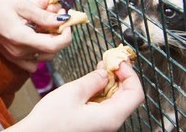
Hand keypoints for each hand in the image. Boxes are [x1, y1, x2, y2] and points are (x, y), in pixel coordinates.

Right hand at [0, 0, 72, 71]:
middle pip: (52, 50)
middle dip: (59, 32)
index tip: (66, 19)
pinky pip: (34, 60)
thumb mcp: (23, 5)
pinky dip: (39, 50)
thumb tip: (62, 20)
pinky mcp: (13, 57)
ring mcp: (16, 57)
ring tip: (45, 23)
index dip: (66, 34)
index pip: (54, 46)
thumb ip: (43, 15)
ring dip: (50, 41)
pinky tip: (36, 35)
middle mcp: (20, 52)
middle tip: (55, 14)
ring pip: (45, 56)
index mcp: (22, 39)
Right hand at [7, 62, 143, 131]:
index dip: (130, 74)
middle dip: (122, 75)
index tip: (119, 61)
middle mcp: (111, 123)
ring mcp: (102, 125)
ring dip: (111, 81)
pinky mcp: (93, 124)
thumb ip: (93, 80)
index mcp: (111, 117)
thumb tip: (105, 73)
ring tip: (102, 66)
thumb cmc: (50, 122)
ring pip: (116, 100)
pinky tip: (93, 80)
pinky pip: (105, 105)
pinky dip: (102, 91)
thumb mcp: (73, 93)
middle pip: (128, 96)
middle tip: (111, 59)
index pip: (135, 93)